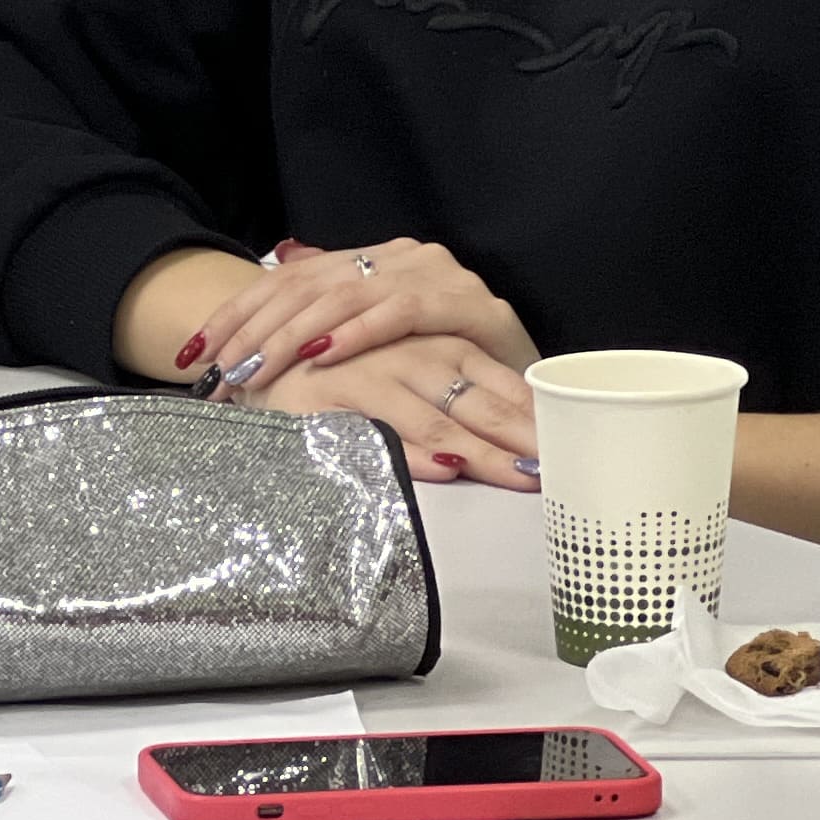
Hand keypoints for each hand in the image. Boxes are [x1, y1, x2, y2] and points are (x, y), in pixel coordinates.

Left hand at [108, 239, 539, 487]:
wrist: (530, 388)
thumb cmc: (446, 372)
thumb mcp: (372, 352)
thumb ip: (323, 332)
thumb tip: (251, 339)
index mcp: (372, 261)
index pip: (288, 279)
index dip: (237, 313)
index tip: (193, 352)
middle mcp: (401, 256)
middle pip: (309, 286)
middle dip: (255, 330)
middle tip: (217, 369)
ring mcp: (438, 274)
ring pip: (347, 296)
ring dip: (294, 334)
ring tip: (255, 366)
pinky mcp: (470, 303)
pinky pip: (403, 311)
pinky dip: (359, 332)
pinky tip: (324, 354)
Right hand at [251, 334, 538, 487]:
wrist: (251, 352)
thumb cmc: (337, 371)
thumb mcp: (399, 370)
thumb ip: (446, 396)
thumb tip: (507, 439)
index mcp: (432, 341)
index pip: (496, 379)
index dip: (532, 415)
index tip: (567, 449)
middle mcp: (409, 351)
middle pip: (478, 400)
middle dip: (521, 439)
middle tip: (560, 472)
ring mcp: (371, 370)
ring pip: (438, 417)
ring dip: (484, 453)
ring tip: (521, 479)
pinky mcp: (331, 394)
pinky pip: (381, 428)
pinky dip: (415, 451)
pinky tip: (447, 470)